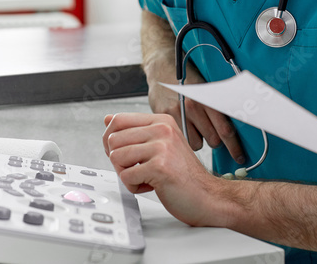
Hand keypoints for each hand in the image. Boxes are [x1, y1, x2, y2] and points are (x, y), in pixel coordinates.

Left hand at [102, 112, 226, 226]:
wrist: (208, 196)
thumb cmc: (184, 174)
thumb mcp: (162, 145)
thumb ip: (136, 131)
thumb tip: (107, 119)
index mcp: (162, 121)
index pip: (118, 119)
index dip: (111, 139)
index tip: (123, 153)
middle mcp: (162, 130)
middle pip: (113, 138)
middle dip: (118, 160)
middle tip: (136, 169)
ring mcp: (162, 147)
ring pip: (116, 156)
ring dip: (126, 174)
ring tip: (145, 177)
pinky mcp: (159, 167)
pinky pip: (126, 176)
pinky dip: (134, 187)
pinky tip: (151, 186)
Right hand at [146, 61, 245, 163]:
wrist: (162, 67)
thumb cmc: (188, 78)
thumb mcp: (207, 88)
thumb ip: (217, 108)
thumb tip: (233, 131)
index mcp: (208, 98)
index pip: (225, 130)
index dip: (235, 147)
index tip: (239, 158)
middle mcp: (194, 106)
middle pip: (213, 140)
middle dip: (216, 141)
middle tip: (212, 132)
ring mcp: (178, 113)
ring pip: (197, 144)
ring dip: (200, 139)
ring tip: (195, 125)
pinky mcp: (166, 118)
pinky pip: (182, 140)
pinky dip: (186, 138)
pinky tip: (184, 125)